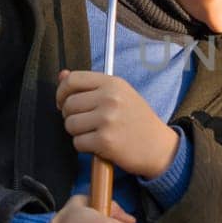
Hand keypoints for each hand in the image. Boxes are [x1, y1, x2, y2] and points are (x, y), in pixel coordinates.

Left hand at [56, 69, 178, 178]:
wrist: (159, 147)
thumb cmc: (138, 121)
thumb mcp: (120, 95)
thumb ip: (90, 85)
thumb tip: (62, 75)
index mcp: (113, 83)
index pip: (73, 80)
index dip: (61, 92)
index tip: (63, 103)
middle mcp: (110, 98)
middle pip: (69, 105)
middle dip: (71, 117)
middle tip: (87, 123)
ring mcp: (107, 120)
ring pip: (70, 125)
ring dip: (78, 133)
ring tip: (95, 134)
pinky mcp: (105, 141)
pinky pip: (78, 143)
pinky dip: (85, 147)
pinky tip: (100, 145)